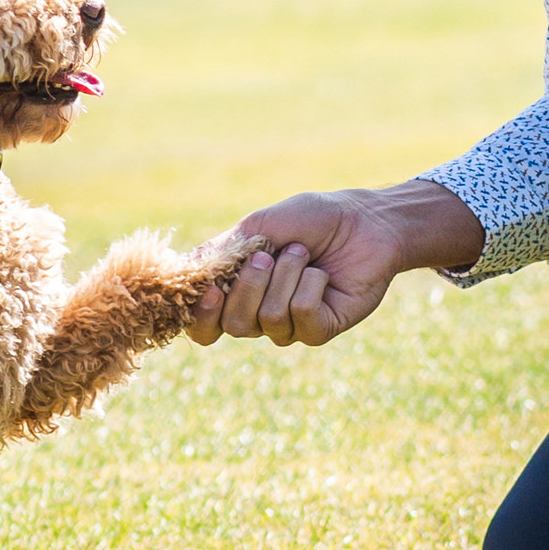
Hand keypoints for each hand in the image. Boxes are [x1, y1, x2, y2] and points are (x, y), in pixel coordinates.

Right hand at [185, 181, 482, 348]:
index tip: (211, 291)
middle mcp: (260, 314)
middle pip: (233, 324)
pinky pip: (302, 316)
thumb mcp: (259, 227)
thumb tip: (185, 271)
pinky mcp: (321, 329)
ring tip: (303, 254)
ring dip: (286, 276)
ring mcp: (291, 325)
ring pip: (268, 319)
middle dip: (250, 285)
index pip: (204, 326)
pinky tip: (323, 273)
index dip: (201, 317)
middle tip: (270, 255)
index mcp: (238, 292)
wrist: (363, 220)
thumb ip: (222, 251)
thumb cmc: (311, 219)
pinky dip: (310, 285)